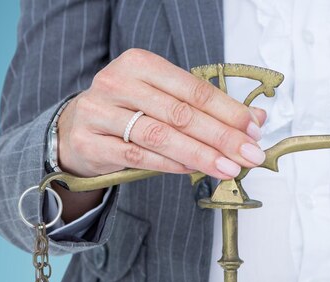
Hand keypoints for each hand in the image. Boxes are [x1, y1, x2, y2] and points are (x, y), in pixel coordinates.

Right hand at [57, 48, 266, 180]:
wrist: (75, 130)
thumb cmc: (125, 114)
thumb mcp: (161, 101)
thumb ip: (202, 109)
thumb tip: (253, 122)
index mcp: (140, 64)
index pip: (193, 89)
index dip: (227, 111)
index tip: (253, 131)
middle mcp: (118, 82)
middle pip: (180, 113)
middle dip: (221, 137)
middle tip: (248, 155)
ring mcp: (100, 112)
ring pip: (159, 136)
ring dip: (199, 155)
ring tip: (227, 168)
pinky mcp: (91, 142)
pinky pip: (137, 156)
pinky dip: (169, 165)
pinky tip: (192, 170)